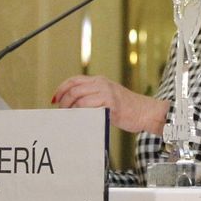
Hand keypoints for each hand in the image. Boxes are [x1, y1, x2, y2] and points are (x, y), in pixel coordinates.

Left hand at [51, 75, 168, 135]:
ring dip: (70, 108)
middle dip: (63, 101)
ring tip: (69, 116)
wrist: (145, 112)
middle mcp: (102, 84)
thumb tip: (72, 106)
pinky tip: (79, 119)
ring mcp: (106, 93)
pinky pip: (89, 107)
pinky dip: (80, 113)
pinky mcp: (110, 103)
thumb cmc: (128, 108)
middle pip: (74, 89)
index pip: (74, 80)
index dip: (61, 89)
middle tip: (61, 111)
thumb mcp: (108, 96)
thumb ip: (93, 97)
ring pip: (79, 98)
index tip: (54, 99)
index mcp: (99, 81)